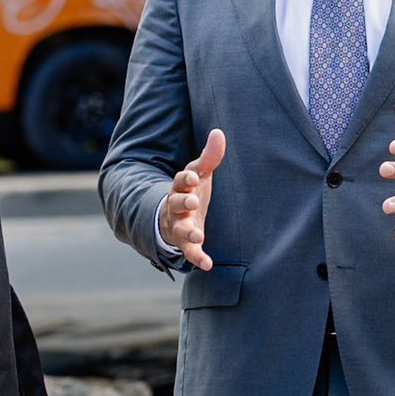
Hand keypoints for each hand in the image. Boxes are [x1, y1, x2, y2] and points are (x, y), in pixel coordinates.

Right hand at [158, 129, 225, 269]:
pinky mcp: (186, 243)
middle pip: (176, 203)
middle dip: (183, 202)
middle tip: (192, 201)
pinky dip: (197, 258)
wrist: (176, 217)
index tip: (193, 177)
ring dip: (187, 232)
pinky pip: (189, 252)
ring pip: (179, 229)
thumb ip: (209, 156)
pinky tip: (207, 264)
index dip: (185, 179)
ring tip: (196, 236)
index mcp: (181, 188)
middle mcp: (176, 207)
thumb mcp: (200, 174)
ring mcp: (179, 226)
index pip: (180, 181)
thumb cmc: (192, 191)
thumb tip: (218, 132)